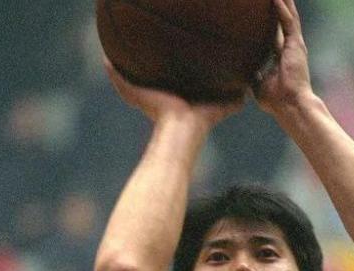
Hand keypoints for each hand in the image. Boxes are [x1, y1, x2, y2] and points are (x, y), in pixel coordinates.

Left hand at [104, 60, 242, 127]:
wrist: (178, 130)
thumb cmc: (157, 113)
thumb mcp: (134, 93)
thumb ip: (120, 79)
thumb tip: (105, 61)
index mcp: (178, 96)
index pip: (183, 78)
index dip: (185, 67)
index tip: (187, 56)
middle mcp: (196, 100)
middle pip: (205, 83)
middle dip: (209, 73)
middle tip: (215, 58)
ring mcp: (211, 106)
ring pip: (222, 91)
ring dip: (228, 83)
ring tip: (237, 67)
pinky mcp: (223, 109)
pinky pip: (235, 100)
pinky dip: (241, 94)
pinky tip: (249, 85)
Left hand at [253, 0, 313, 113]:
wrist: (290, 106)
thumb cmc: (276, 101)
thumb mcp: (258, 85)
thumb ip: (251, 75)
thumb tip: (239, 73)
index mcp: (281, 55)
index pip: (274, 31)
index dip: (267, 18)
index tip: (259, 7)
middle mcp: (290, 47)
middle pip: (282, 18)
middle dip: (278, 4)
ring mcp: (294, 45)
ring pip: (287, 15)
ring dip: (282, 1)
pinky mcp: (296, 45)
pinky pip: (288, 21)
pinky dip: (282, 8)